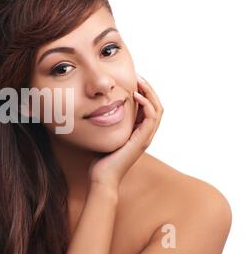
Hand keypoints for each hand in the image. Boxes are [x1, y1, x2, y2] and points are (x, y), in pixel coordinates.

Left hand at [89, 74, 163, 188]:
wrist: (102, 178)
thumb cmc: (100, 160)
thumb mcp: (104, 136)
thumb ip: (106, 124)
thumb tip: (96, 110)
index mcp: (138, 133)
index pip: (148, 107)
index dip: (144, 92)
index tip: (133, 80)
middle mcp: (145, 134)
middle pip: (156, 105)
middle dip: (148, 88)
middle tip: (138, 76)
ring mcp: (145, 138)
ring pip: (158, 109)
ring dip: (150, 92)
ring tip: (139, 81)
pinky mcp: (142, 141)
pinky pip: (151, 118)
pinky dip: (147, 104)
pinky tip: (135, 96)